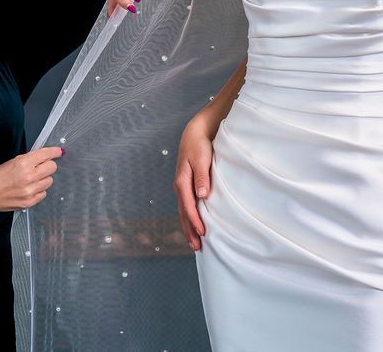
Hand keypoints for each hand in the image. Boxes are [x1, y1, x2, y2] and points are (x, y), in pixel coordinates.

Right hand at [0, 147, 64, 213]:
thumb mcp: (11, 162)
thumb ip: (29, 159)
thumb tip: (45, 156)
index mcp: (23, 164)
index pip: (46, 154)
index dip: (54, 152)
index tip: (59, 152)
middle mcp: (28, 177)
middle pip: (52, 167)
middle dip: (47, 165)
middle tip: (40, 166)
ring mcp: (30, 191)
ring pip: (50, 181)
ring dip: (43, 178)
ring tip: (31, 179)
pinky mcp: (30, 202)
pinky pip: (44, 193)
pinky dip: (39, 190)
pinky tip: (29, 188)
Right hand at [173, 116, 216, 250]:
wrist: (194, 134)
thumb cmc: (199, 145)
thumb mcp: (201, 158)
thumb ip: (201, 177)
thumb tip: (202, 195)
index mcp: (182, 181)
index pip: (188, 206)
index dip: (195, 220)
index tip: (203, 233)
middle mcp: (179, 187)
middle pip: (183, 213)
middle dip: (189, 231)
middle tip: (197, 248)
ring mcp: (181, 187)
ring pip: (183, 212)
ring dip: (188, 227)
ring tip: (194, 244)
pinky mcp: (186, 186)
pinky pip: (186, 207)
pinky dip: (189, 219)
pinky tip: (194, 226)